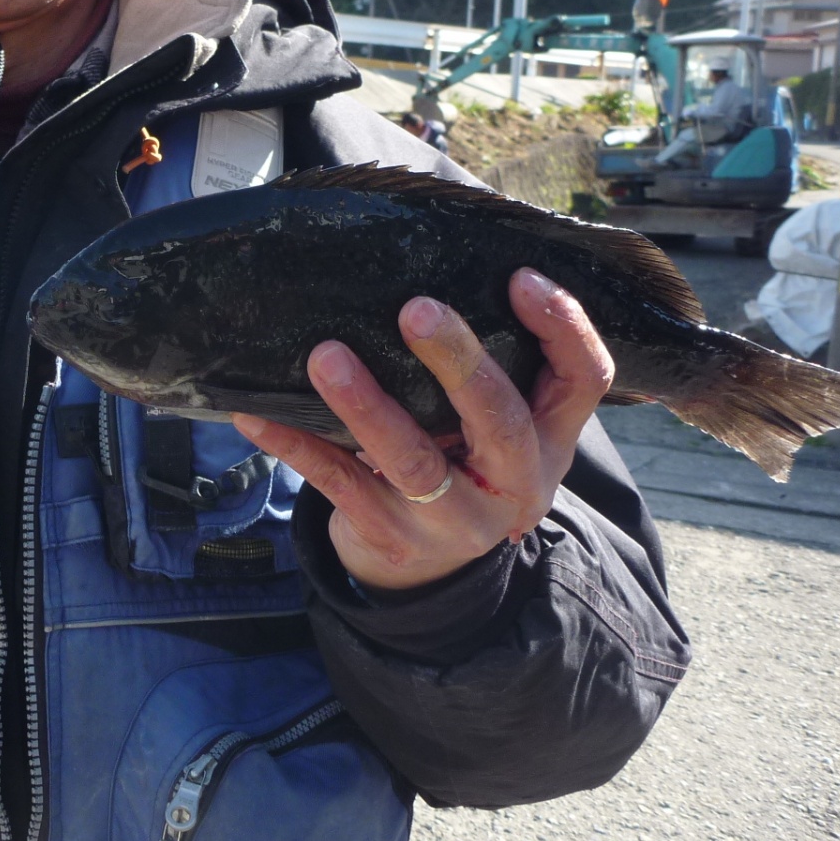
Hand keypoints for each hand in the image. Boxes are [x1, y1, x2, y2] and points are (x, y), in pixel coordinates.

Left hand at [233, 268, 613, 591]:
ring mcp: (453, 520)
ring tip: (325, 357)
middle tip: (417, 310)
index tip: (520, 277)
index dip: (563, 327)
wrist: (430, 574)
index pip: (585, 379)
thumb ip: (486, 370)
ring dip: (366, 404)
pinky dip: (295, 445)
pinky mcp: (392, 538)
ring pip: (412, 460)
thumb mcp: (492, 431)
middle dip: (459, 363)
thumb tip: (427, 266)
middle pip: (500, 420)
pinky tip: (254, 416)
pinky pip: (338, 484)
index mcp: (549, 443)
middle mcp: (513, 484)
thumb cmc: (459, 466)